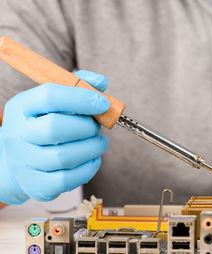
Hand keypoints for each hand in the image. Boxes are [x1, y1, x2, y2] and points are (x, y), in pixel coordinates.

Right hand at [0, 70, 109, 203]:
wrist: (21, 157)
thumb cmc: (45, 123)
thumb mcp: (56, 101)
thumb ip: (79, 86)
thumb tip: (101, 82)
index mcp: (22, 107)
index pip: (50, 96)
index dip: (81, 98)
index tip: (103, 103)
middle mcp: (17, 134)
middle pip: (56, 128)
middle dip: (86, 127)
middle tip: (97, 127)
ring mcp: (23, 162)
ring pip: (64, 157)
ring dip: (92, 148)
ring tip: (99, 142)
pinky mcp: (35, 185)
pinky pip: (67, 180)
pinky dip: (88, 168)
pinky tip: (93, 158)